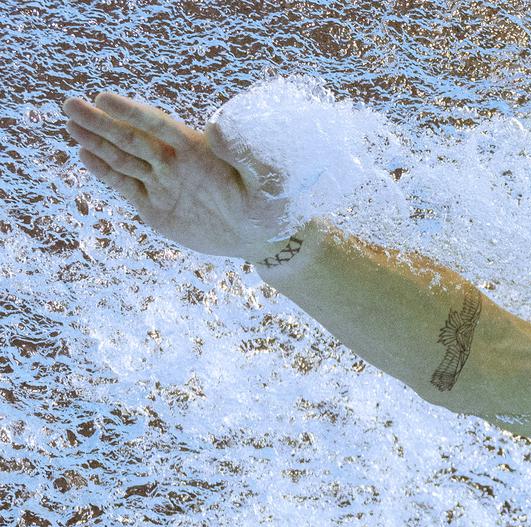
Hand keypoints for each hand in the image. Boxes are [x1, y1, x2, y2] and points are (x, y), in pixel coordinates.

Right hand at [62, 91, 294, 262]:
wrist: (265, 238)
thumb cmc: (275, 206)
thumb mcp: (270, 181)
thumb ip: (248, 155)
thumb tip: (218, 128)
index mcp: (199, 151)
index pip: (159, 125)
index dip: (133, 112)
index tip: (104, 98)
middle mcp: (176, 163)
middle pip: (132, 138)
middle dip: (101, 122)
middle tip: (70, 104)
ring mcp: (164, 184)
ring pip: (123, 158)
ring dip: (96, 141)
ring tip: (70, 122)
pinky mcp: (156, 208)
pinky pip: (126, 186)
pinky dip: (106, 171)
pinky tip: (85, 154)